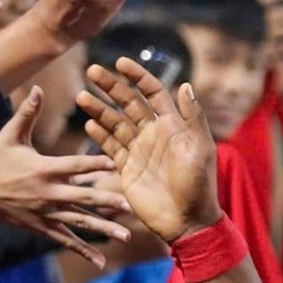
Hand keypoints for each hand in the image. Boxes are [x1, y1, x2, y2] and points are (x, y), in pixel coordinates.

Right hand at [0, 86, 131, 267]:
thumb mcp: (10, 135)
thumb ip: (27, 112)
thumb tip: (38, 87)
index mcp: (43, 169)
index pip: (75, 166)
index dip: (97, 165)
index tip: (119, 164)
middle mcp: (46, 193)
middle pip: (83, 198)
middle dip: (108, 202)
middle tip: (133, 206)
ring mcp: (44, 213)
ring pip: (78, 223)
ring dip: (103, 229)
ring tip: (126, 235)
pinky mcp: (40, 227)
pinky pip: (64, 240)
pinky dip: (82, 251)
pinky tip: (101, 260)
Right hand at [78, 58, 221, 241]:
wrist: (187, 220)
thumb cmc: (199, 184)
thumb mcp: (200, 148)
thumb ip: (193, 117)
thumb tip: (185, 85)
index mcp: (173, 125)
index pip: (153, 93)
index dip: (138, 77)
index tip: (120, 62)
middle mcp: (155, 134)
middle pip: (129, 103)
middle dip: (111, 87)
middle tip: (92, 71)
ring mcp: (140, 150)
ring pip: (116, 123)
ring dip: (99, 109)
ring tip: (82, 96)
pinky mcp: (127, 168)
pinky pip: (111, 147)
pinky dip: (100, 136)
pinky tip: (88, 124)